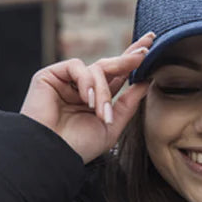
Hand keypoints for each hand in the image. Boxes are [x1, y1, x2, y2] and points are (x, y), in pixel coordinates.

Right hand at [19, 32, 154, 161]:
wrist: (52, 154)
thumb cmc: (78, 146)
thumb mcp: (111, 126)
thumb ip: (127, 104)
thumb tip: (145, 82)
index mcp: (98, 99)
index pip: (118, 75)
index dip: (132, 61)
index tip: (150, 47)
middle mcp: (83, 87)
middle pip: (110, 64)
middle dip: (128, 58)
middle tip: (145, 53)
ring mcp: (67, 81)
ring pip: (97, 69)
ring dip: (104, 91)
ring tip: (100, 112)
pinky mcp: (50, 76)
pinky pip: (77, 67)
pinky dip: (86, 82)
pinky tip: (86, 100)